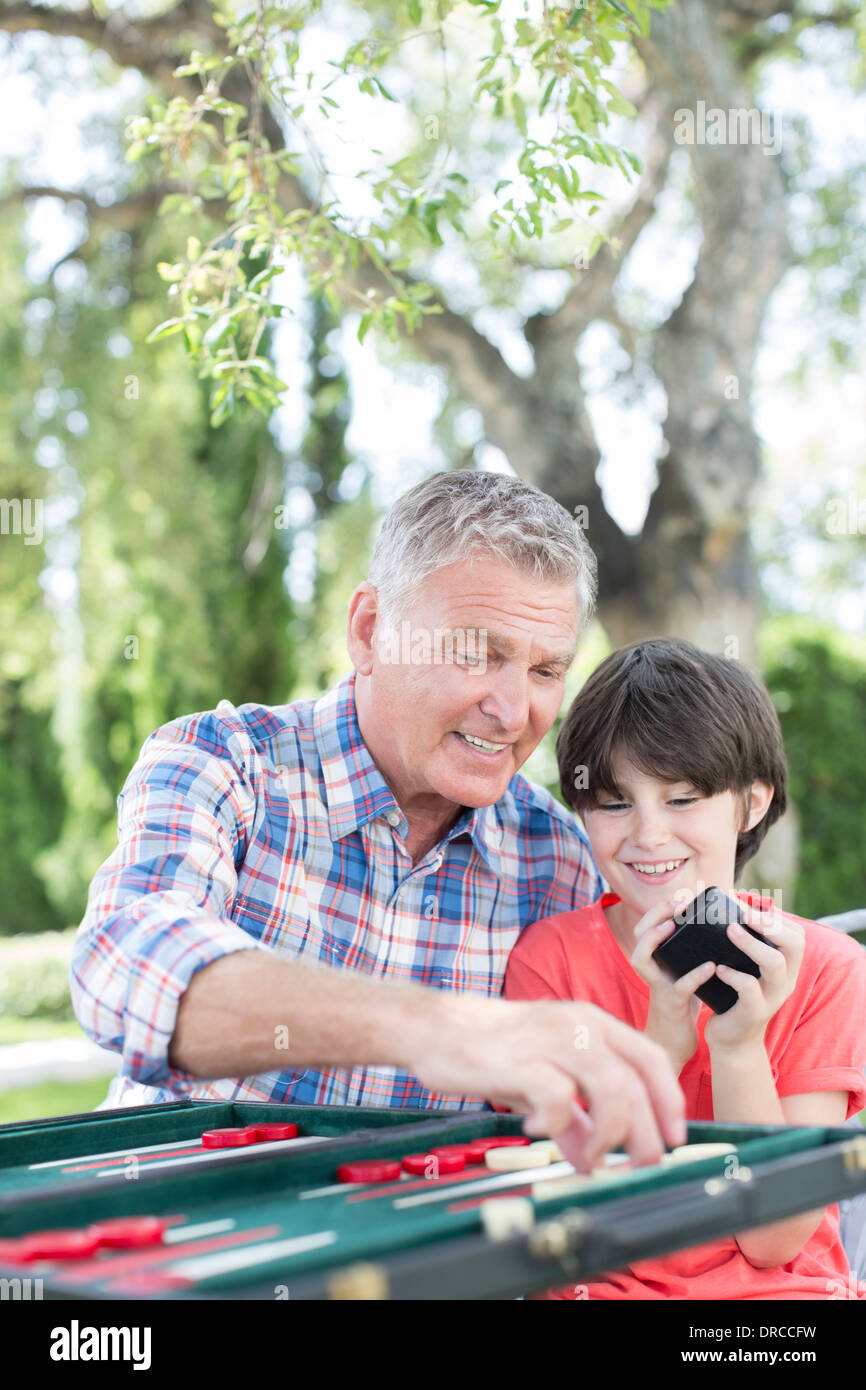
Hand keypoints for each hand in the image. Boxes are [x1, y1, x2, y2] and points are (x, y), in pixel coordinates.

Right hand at [411, 993, 686, 1172]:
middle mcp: (581, 1026)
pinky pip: (560, 1099)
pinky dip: (558, 1125)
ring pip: (612, 1089)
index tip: (673, 1138)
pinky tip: (537, 1130)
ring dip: (609, 1136)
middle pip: (637, 1082)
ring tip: (590, 1159)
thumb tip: (590, 1156)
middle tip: (641, 1165)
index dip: (670, 1101)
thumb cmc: (491, 1048)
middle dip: (647, 1134)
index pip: (651, 1059)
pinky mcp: (523, 1060)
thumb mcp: (542, 1074)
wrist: (434, 1027)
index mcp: (593, 1023)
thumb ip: (573, 1114)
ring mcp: (553, 1041)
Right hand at [630, 896, 714, 1074]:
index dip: (660, 907)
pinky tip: (710, 967)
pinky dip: (693, 976)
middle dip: (655, 915)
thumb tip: (720, 920)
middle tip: (677, 903)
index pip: (647, 924)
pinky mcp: (671, 1006)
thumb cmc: (684, 1001)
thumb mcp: (684, 968)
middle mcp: (651, 969)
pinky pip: (678, 988)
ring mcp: (657, 986)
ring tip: (672, 926)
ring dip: (654, 939)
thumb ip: (692, 949)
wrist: (676, 1043)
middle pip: (638, 934)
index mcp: (656, 958)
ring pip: (641, 958)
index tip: (682, 895)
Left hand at [704, 900, 804, 1052]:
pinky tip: (720, 969)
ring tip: (730, 930)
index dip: (777, 917)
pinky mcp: (754, 1012)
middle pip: (794, 944)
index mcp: (787, 967)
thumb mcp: (747, 968)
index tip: (751, 906)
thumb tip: (731, 904)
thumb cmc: (735, 995)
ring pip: (774, 963)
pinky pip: (750, 989)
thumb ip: (746, 943)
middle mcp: (785, 980)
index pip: (797, 935)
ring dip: (752, 944)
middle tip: (743, 913)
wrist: (732, 1040)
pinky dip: (734, 975)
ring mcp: (772, 997)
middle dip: (770, 924)